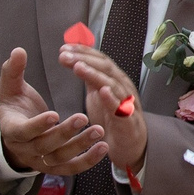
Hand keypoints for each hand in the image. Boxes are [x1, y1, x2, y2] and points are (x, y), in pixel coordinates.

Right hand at [0, 48, 108, 176]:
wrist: (16, 130)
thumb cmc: (15, 105)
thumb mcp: (10, 87)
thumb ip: (13, 70)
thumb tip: (18, 50)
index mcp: (12, 130)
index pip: (23, 131)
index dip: (37, 125)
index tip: (54, 114)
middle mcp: (25, 149)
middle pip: (44, 146)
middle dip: (65, 133)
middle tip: (84, 117)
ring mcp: (40, 161)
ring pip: (60, 158)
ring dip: (80, 146)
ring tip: (99, 130)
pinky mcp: (54, 167)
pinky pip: (71, 168)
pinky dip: (88, 161)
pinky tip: (103, 147)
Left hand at [60, 44, 145, 177]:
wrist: (130, 146)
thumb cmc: (112, 119)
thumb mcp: (98, 94)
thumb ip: (90, 77)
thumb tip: (75, 59)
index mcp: (114, 79)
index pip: (99, 59)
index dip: (83, 52)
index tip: (63, 48)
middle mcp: (122, 87)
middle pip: (105, 67)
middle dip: (84, 59)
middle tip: (64, 55)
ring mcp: (127, 103)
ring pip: (113, 84)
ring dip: (95, 74)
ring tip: (79, 67)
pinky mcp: (129, 122)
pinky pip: (122, 109)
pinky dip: (113, 99)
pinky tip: (103, 91)